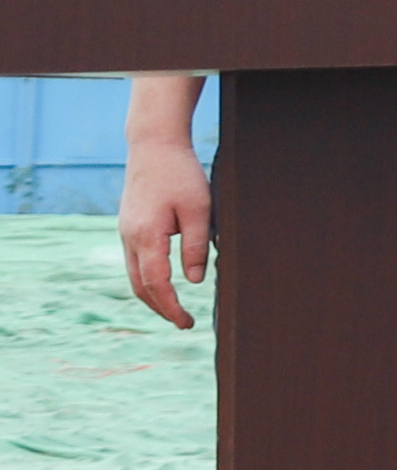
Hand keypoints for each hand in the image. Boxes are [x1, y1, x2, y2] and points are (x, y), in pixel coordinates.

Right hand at [117, 143, 209, 332]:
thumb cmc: (181, 174)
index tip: (187, 323)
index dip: (171, 307)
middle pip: (140, 286)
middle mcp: (129, 238)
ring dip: (152, 296)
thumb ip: (195, 246)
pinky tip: (163, 284)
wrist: (154, 146)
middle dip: (160, 308)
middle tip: (184, 323)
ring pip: (134, 276)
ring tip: (175, 309)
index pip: (156, 284)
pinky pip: (135, 262)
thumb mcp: (199, 209)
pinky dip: (147, 279)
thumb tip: (194, 281)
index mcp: (146, 236)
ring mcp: (125, 232)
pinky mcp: (129, 227)